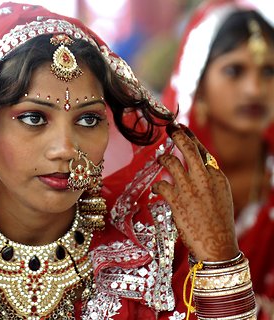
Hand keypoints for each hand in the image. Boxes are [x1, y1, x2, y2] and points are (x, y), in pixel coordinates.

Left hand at [152, 124, 238, 260]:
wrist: (218, 245)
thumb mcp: (221, 196)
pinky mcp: (176, 201)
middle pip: (188, 149)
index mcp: (217, 177)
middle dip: (177, 136)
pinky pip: (161, 184)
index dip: (190, 137)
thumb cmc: (219, 223)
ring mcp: (190, 189)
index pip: (202, 151)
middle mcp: (204, 179)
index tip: (181, 128)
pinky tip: (157, 189)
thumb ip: (209, 179)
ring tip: (159, 159)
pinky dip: (157, 185)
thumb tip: (197, 166)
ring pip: (171, 162)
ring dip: (163, 158)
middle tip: (168, 129)